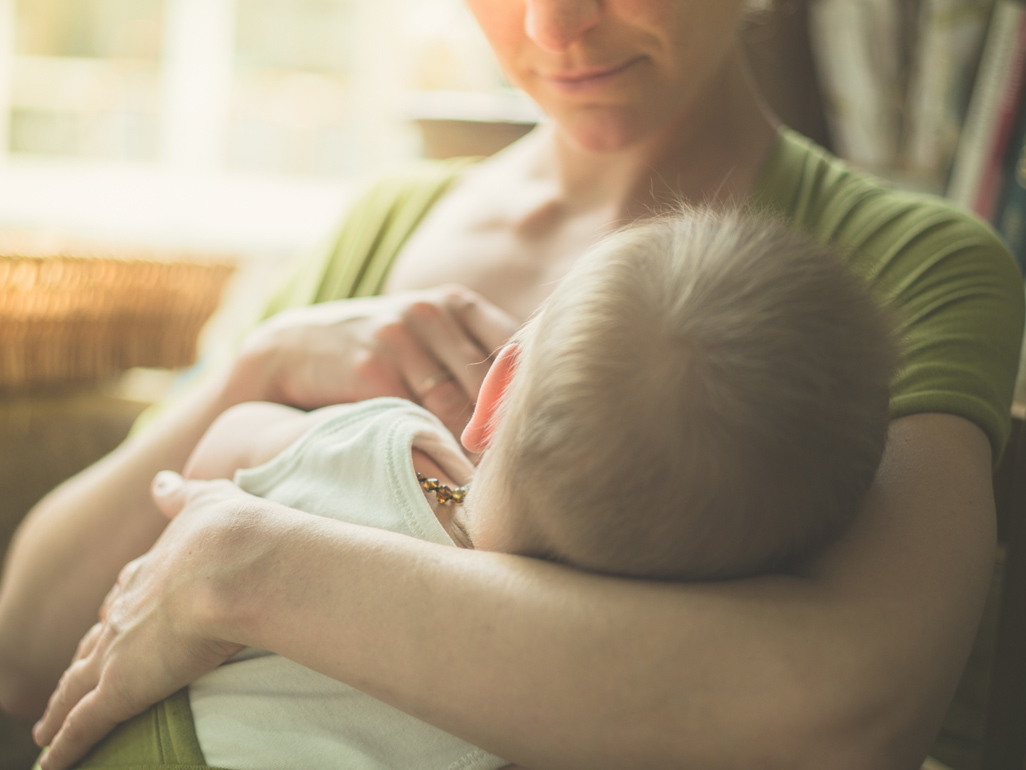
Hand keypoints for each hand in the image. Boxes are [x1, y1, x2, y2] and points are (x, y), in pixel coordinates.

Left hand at [32, 473, 248, 769]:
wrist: (234, 564)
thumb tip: (161, 480)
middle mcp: (124, 612)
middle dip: (80, 665)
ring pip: (77, 687)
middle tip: (67, 682)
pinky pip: (82, 726)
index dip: (115, 614)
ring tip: (44, 727)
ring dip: (59, 708)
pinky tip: (50, 764)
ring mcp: (117, 651)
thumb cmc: (232, 533)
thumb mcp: (207, 500)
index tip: (109, 623)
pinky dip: (63, 747)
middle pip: (92, 645)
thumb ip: (181, 494)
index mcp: (148, 573)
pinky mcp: (120, 689)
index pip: (123, 600)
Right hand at [230, 285, 518, 436]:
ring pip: (454, 403)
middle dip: (499, 424)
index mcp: (455, 303)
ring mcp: (399, 338)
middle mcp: (431, 313)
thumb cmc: (378, 348)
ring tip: (483, 473)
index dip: (526, 388)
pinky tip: (441, 463)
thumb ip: (471, 353)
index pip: (512, 345)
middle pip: (487, 379)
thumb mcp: (426, 333)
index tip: (534, 422)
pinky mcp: (372, 369)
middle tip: (514, 460)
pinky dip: (432, 443)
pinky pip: (415, 416)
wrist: (294, 347)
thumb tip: (529, 398)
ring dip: (469, 442)